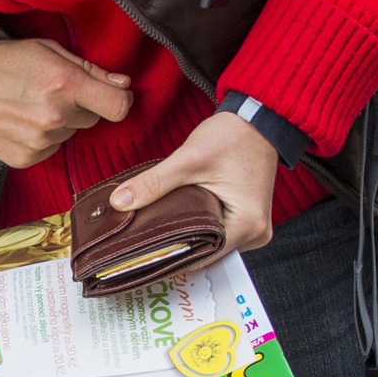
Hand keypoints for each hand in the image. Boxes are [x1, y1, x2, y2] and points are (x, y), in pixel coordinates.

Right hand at [0, 37, 135, 168]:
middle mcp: (54, 116)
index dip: (121, 99)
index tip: (113, 94)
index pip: (119, 107)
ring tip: (29, 103)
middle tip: (51, 89)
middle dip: (81, 104)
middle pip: (94, 118)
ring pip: (71, 133)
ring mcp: (39, 141)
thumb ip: (88, 68)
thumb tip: (123, 84)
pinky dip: (42, 137)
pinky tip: (19, 120)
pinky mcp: (25, 158)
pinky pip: (51, 148)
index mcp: (63, 83)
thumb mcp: (44, 49)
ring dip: (60, 121)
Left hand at [104, 110, 280, 257]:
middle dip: (176, 244)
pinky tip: (179, 218)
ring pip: (211, 243)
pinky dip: (199, 226)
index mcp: (248, 225)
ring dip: (187, 235)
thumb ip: (154, 183)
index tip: (143, 251)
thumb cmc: (234, 136)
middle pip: (207, 253)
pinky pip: (218, 232)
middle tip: (144, 238)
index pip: (202, 256)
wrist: (257, 120)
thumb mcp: (189, 159)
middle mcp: (256, 234)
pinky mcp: (247, 220)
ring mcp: (254, 229)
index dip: (171, 254)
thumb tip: (120, 202)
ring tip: (159, 227)